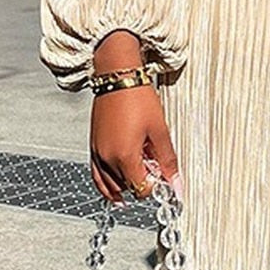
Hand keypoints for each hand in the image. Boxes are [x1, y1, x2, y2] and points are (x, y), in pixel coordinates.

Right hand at [89, 82, 180, 203]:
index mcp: (124, 157)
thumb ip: (168, 161)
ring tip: (140, 172)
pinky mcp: (93, 147)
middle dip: (142, 182)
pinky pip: (97, 176)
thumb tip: (177, 185)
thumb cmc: (138, 99)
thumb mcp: (160, 131)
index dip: (155, 186)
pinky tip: (117, 190)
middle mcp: (107, 159)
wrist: (118, 78)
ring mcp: (97, 154)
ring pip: (110, 186)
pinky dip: (107, 185)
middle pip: (127, 188)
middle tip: (153, 165)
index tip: (163, 174)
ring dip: (126, 184)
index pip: (141, 189)